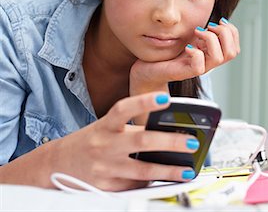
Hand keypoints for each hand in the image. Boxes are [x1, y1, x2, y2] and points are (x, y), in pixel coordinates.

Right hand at [52, 92, 198, 190]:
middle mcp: (104, 144)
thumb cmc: (92, 141)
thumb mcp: (107, 128)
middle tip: (191, 141)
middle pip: (141, 141)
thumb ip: (131, 129)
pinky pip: (134, 186)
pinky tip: (166, 180)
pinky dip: (152, 183)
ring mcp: (105, 168)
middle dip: (170, 142)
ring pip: (143, 170)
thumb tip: (168, 133)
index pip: (125, 109)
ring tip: (188, 169)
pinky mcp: (106, 187)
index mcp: (105, 125)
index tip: (166, 98)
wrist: (58, 165)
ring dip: (169, 170)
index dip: (145, 102)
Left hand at [130, 18, 239, 94]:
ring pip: (219, 58)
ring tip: (196, 33)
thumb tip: (218, 20)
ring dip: (210, 40)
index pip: (235, 47)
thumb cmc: (168, 51)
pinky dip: (195, 52)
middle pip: (232, 52)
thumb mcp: (190, 36)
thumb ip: (204, 30)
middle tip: (207, 27)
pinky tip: (187, 47)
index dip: (231, 31)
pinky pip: (199, 66)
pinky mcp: (184, 73)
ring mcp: (197, 68)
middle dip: (223, 34)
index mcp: (211, 53)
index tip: (218, 21)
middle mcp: (208, 62)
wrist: (149, 67)